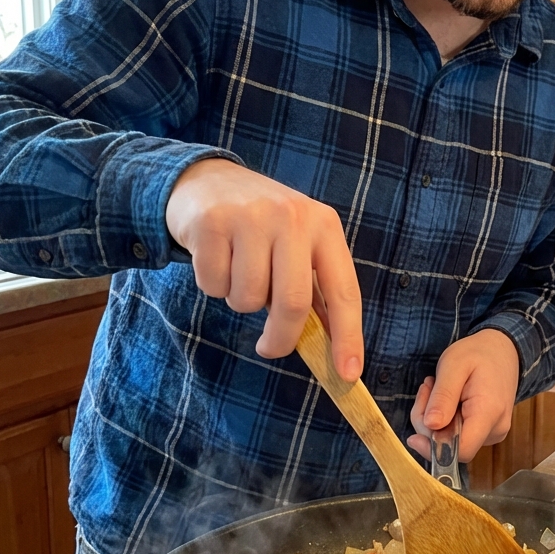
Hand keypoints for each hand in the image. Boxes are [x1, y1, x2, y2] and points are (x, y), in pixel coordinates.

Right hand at [165, 158, 362, 379]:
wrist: (206, 180)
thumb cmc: (261, 226)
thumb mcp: (297, 245)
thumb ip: (313, 288)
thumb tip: (329, 348)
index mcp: (323, 225)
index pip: (344, 290)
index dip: (348, 336)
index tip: (347, 373)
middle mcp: (291, 216)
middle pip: (293, 303)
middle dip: (281, 338)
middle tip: (270, 347)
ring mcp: (250, 217)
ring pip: (249, 298)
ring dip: (241, 302)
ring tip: (239, 274)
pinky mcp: (212, 223)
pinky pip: (214, 285)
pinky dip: (213, 286)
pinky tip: (216, 258)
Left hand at [407, 329, 519, 463]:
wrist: (503, 350)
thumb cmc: (479, 354)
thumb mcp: (454, 365)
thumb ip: (443, 396)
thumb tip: (431, 426)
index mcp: (489, 413)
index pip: (461, 450)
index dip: (433, 448)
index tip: (413, 436)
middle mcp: (495, 430)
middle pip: (451, 447)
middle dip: (428, 424)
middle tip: (427, 389)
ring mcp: (492, 433)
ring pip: (451, 442)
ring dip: (434, 419)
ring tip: (437, 388)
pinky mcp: (486, 433)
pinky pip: (457, 435)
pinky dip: (443, 419)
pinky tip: (446, 398)